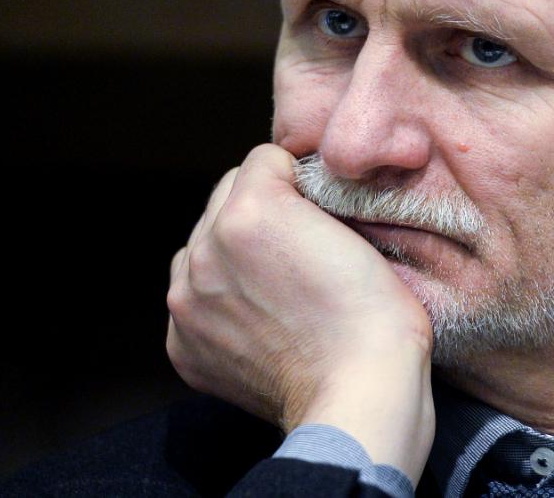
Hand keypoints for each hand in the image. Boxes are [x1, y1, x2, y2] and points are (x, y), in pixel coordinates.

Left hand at [166, 144, 434, 479]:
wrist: (359, 394)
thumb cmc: (371, 312)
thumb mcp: (354, 221)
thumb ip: (306, 190)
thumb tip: (289, 185)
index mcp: (247, 212)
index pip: (265, 160)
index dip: (300, 181)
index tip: (320, 211)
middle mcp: (202, 252)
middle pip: (226, 199)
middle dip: (259, 213)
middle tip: (301, 250)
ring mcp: (187, 304)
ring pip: (203, 248)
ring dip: (232, 255)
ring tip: (278, 286)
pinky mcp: (183, 345)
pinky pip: (195, 300)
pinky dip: (220, 303)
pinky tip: (260, 319)